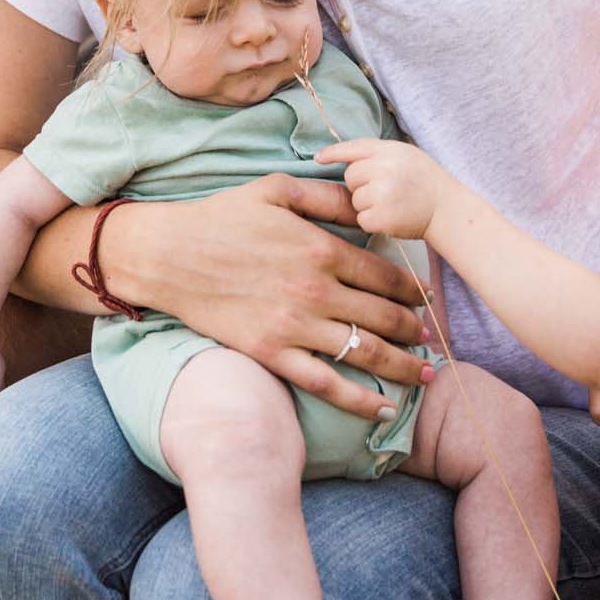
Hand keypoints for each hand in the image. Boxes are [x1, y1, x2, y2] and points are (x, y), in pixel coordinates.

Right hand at [124, 173, 429, 419]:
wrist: (169, 256)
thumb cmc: (221, 218)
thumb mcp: (276, 190)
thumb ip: (326, 197)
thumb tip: (366, 199)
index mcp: (321, 249)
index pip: (385, 275)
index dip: (411, 290)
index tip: (425, 298)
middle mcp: (316, 291)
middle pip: (384, 317)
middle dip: (415, 330)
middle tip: (430, 337)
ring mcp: (295, 326)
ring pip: (365, 353)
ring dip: (403, 366)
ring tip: (425, 373)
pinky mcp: (272, 354)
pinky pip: (326, 385)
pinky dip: (360, 401)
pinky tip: (384, 409)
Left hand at [318, 138, 458, 240]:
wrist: (447, 209)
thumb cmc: (425, 181)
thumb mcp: (406, 155)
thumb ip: (378, 153)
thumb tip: (343, 156)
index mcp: (390, 150)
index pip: (354, 148)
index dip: (334, 153)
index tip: (318, 158)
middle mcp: (384, 168)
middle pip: (350, 176)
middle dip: (361, 185)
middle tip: (386, 190)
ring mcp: (382, 193)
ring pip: (355, 200)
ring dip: (367, 205)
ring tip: (392, 203)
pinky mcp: (381, 217)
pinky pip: (362, 219)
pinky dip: (373, 221)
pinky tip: (391, 217)